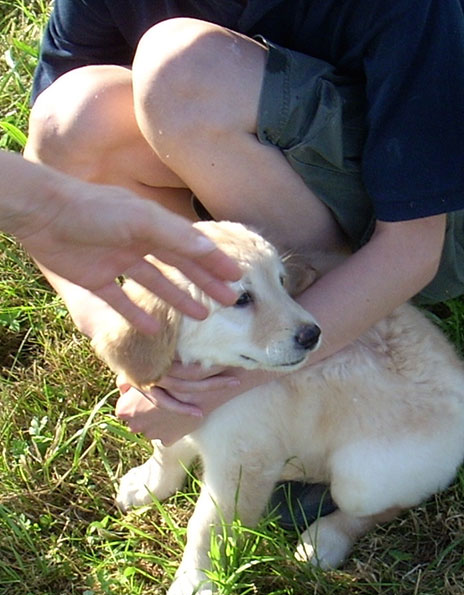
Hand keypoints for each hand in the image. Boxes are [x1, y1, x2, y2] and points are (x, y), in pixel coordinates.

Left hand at [3, 152, 241, 333]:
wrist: (40, 213)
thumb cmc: (92, 210)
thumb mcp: (140, 220)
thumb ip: (175, 236)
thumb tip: (211, 249)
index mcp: (152, 225)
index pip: (191, 245)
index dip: (215, 260)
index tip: (237, 276)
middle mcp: (138, 243)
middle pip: (179, 266)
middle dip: (204, 283)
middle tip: (228, 300)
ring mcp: (117, 262)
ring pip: (155, 285)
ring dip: (177, 300)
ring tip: (201, 316)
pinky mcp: (94, 279)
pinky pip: (120, 301)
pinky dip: (136, 315)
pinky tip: (154, 330)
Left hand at [116, 362, 242, 443]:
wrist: (193, 385)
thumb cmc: (166, 376)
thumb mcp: (141, 373)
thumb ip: (126, 380)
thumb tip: (122, 384)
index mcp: (124, 410)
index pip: (124, 409)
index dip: (136, 401)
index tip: (148, 393)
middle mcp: (134, 425)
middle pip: (138, 421)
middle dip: (147, 414)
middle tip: (162, 401)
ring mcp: (152, 434)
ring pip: (153, 429)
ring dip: (161, 422)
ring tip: (174, 407)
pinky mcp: (168, 439)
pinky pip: (168, 436)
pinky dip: (173, 429)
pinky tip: (180, 417)